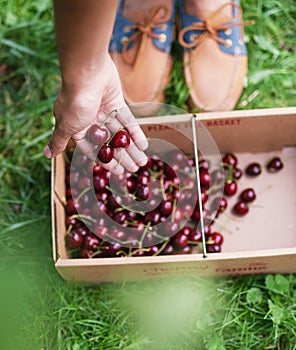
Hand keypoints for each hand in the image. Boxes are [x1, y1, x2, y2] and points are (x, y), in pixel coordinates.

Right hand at [43, 56, 147, 173]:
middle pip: (110, 143)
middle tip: (135, 168)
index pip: (94, 149)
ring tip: (143, 161)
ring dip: (132, 148)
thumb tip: (46, 155)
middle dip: (123, 157)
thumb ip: (58, 141)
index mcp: (78, 128)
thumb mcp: (66, 126)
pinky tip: (144, 145)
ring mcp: (104, 112)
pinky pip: (127, 121)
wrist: (87, 72)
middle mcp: (91, 121)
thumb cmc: (75, 101)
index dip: (107, 161)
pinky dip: (135, 132)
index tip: (119, 171)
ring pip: (120, 134)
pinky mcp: (116, 102)